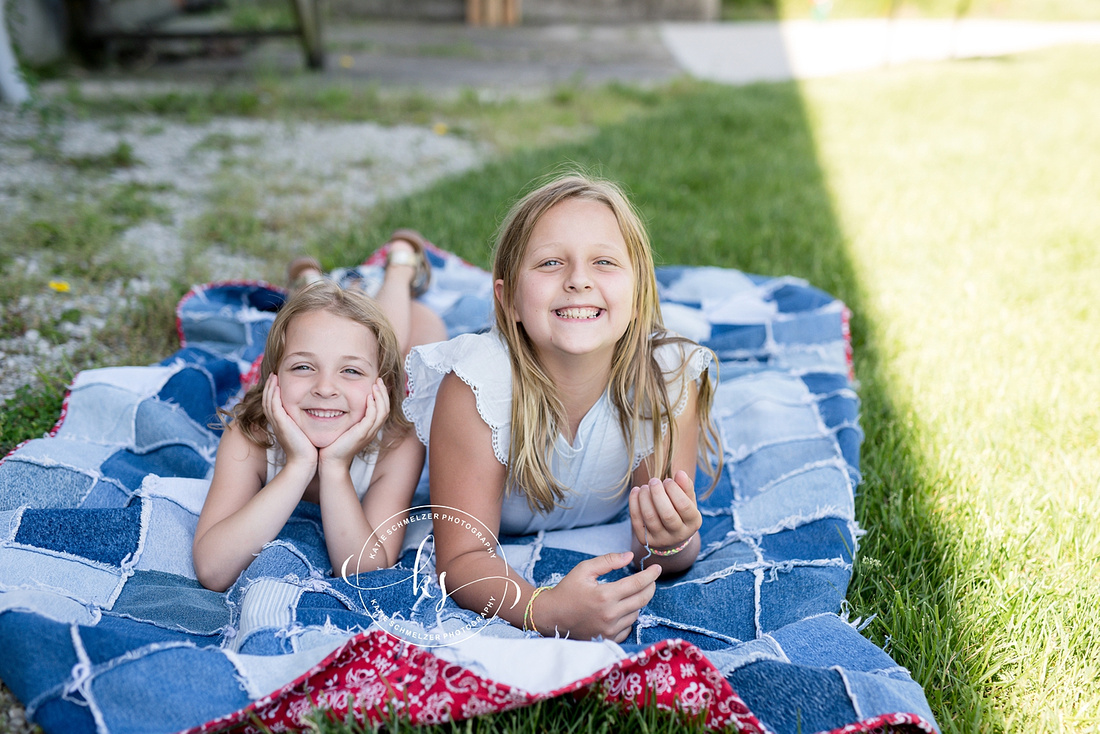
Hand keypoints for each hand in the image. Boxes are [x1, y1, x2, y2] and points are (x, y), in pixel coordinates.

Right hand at [262, 374, 317, 469]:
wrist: (305, 463)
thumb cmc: (309, 449)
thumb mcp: (306, 431)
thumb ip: (307, 422)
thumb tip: (318, 414)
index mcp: (282, 423)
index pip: (274, 403)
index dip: (274, 392)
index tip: (279, 381)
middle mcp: (277, 422)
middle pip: (268, 400)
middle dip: (270, 387)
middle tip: (274, 374)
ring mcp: (278, 423)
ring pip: (268, 401)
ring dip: (270, 387)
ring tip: (274, 376)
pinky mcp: (281, 424)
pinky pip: (274, 406)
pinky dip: (274, 395)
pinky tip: (277, 386)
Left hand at [318, 378, 388, 468]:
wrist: (331, 461)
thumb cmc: (334, 445)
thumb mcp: (344, 427)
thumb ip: (348, 416)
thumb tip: (342, 403)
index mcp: (370, 429)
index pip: (382, 409)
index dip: (382, 396)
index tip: (377, 383)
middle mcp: (372, 430)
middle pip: (386, 409)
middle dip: (383, 393)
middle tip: (378, 380)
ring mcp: (369, 433)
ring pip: (382, 412)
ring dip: (380, 396)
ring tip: (375, 385)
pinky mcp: (362, 434)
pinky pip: (372, 417)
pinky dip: (373, 406)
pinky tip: (369, 397)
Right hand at [536, 552, 660, 642]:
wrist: (552, 616)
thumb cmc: (567, 590)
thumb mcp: (584, 569)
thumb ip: (608, 561)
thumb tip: (629, 557)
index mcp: (605, 595)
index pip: (637, 583)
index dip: (650, 574)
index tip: (656, 568)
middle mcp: (610, 614)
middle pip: (643, 599)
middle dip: (650, 587)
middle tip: (650, 579)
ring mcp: (610, 629)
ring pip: (636, 613)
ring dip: (638, 601)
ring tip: (630, 593)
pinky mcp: (608, 638)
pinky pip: (629, 627)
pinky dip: (629, 616)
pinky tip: (622, 609)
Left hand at [629, 470, 700, 551]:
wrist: (670, 537)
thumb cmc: (680, 512)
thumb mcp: (688, 500)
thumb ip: (685, 487)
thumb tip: (680, 473)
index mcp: (693, 523)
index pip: (684, 506)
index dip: (674, 490)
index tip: (668, 480)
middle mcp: (678, 534)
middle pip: (667, 514)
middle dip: (658, 494)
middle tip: (654, 480)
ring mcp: (661, 539)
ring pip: (650, 517)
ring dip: (645, 498)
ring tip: (644, 487)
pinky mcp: (645, 540)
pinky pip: (637, 521)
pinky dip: (634, 503)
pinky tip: (636, 491)